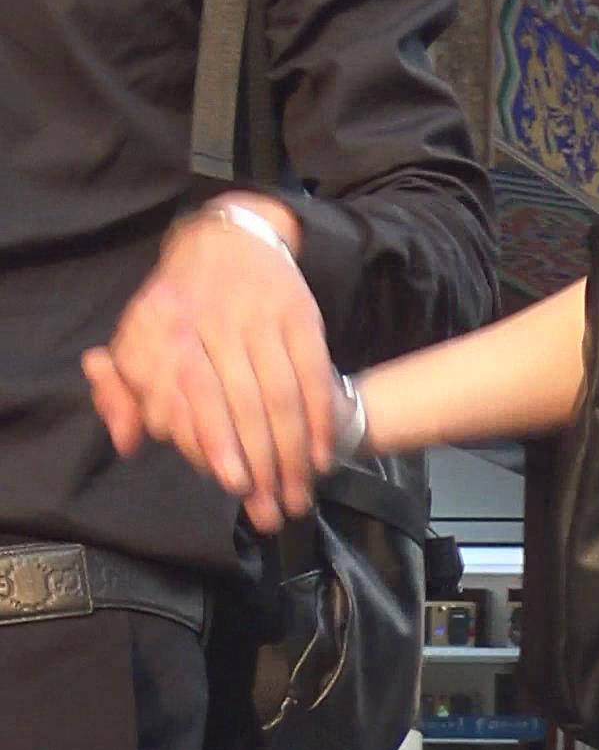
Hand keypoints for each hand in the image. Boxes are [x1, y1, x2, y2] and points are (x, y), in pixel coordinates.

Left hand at [84, 205, 334, 531]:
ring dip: (292, 454)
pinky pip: (313, 376)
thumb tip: (127, 443)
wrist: (230, 241)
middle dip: (259, 463)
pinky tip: (322, 459)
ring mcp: (260, 316)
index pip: (192, 393)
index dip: (213, 441)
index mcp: (166, 329)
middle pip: (241, 402)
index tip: (231, 485)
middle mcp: (213, 320)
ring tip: (296, 497)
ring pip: (280, 395)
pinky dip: (320, 421)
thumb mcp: (139, 343)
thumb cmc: (179, 308)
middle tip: (271, 509)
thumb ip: (124, 396)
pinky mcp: (299, 315)